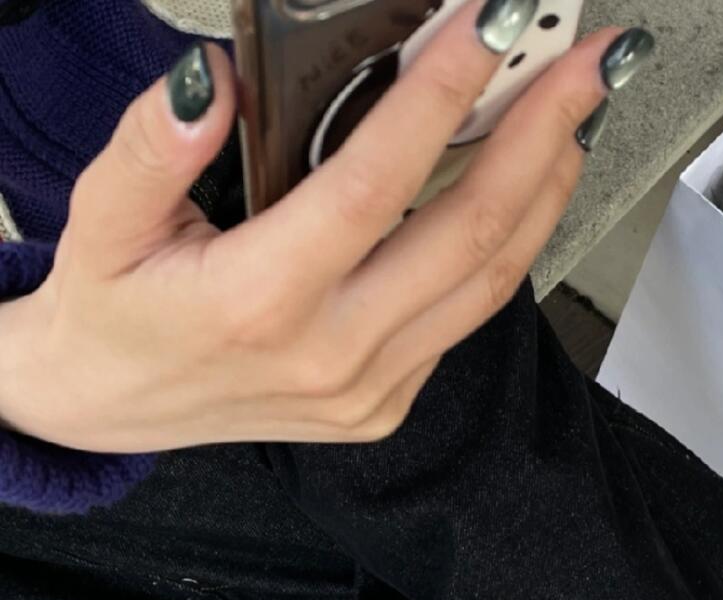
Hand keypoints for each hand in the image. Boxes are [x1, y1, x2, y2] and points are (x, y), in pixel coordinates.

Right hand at [0, 3, 645, 452]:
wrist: (110, 406)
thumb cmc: (113, 310)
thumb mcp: (100, 217)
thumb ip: (152, 146)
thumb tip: (213, 79)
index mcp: (260, 301)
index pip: (377, 184)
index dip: (443, 97)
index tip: (495, 26)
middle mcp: (330, 354)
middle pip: (469, 234)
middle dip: (542, 135)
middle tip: (590, 63)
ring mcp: (367, 389)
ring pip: (489, 284)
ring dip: (544, 191)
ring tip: (574, 115)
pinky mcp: (385, 405)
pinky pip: (465, 320)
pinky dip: (506, 248)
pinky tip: (521, 189)